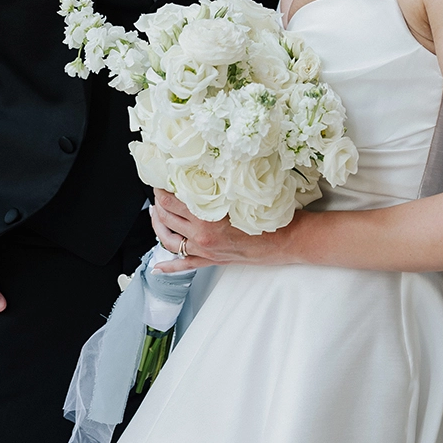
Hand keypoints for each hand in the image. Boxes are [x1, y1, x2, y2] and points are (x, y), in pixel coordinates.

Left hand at [149, 189, 299, 267]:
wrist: (287, 239)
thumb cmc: (269, 215)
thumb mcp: (240, 195)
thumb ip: (218, 189)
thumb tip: (200, 176)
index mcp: (208, 217)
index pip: (173, 201)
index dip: (162, 189)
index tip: (160, 181)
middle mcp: (202, 236)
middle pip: (168, 218)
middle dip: (158, 204)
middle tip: (157, 194)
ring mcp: (206, 250)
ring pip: (170, 240)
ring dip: (158, 227)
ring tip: (155, 215)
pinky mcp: (213, 260)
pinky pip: (185, 265)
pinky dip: (169, 266)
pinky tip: (158, 266)